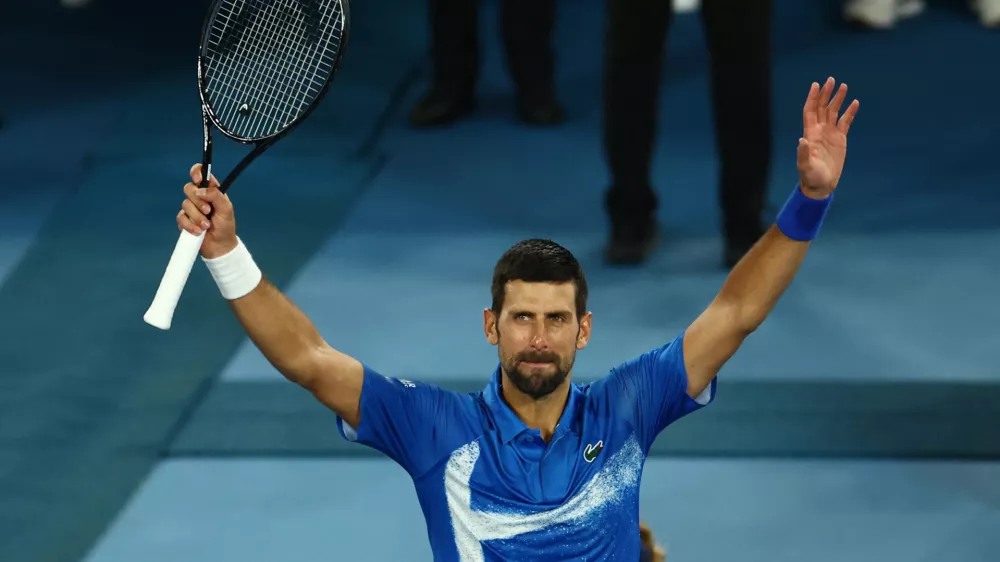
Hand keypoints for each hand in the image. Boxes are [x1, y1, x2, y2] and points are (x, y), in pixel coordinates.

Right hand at [177, 164, 237, 258]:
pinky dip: (190, 225)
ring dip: (197, 216)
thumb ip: (216, 196)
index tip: (198, 179)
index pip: (200, 174)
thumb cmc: (225, 226)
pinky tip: (198, 231)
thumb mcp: (226, 209)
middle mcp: (199, 197)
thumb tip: (201, 190)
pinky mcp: (184, 220)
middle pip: (188, 188)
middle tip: (208, 211)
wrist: (219, 246)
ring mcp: (191, 209)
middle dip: (198, 201)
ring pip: (185, 204)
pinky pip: (180, 217)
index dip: (196, 172)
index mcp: (211, 191)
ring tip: (206, 226)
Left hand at [797, 77, 858, 198]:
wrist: (821, 185)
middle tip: (831, 80)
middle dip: (826, 94)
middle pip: (822, 107)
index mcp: (810, 134)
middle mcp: (819, 130)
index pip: (810, 111)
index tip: (816, 85)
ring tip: (843, 86)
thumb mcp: (805, 166)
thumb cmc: (811, 176)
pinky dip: (850, 112)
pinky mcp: (840, 139)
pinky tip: (855, 102)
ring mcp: (830, 134)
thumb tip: (801, 140)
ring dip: (837, 99)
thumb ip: (803, 153)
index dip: (812, 98)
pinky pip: (845, 122)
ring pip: (834, 112)